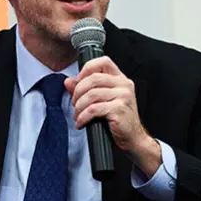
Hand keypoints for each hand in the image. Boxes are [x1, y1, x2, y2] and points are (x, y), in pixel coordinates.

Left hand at [64, 56, 160, 176]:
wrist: (132, 139)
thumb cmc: (117, 120)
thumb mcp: (101, 101)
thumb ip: (84, 89)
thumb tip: (68, 81)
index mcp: (120, 79)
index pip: (103, 62)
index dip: (86, 69)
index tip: (77, 81)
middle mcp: (124, 85)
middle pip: (92, 79)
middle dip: (77, 92)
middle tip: (74, 104)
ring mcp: (123, 96)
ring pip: (91, 95)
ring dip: (78, 107)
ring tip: (78, 115)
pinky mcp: (119, 109)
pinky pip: (93, 109)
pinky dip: (83, 117)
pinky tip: (81, 122)